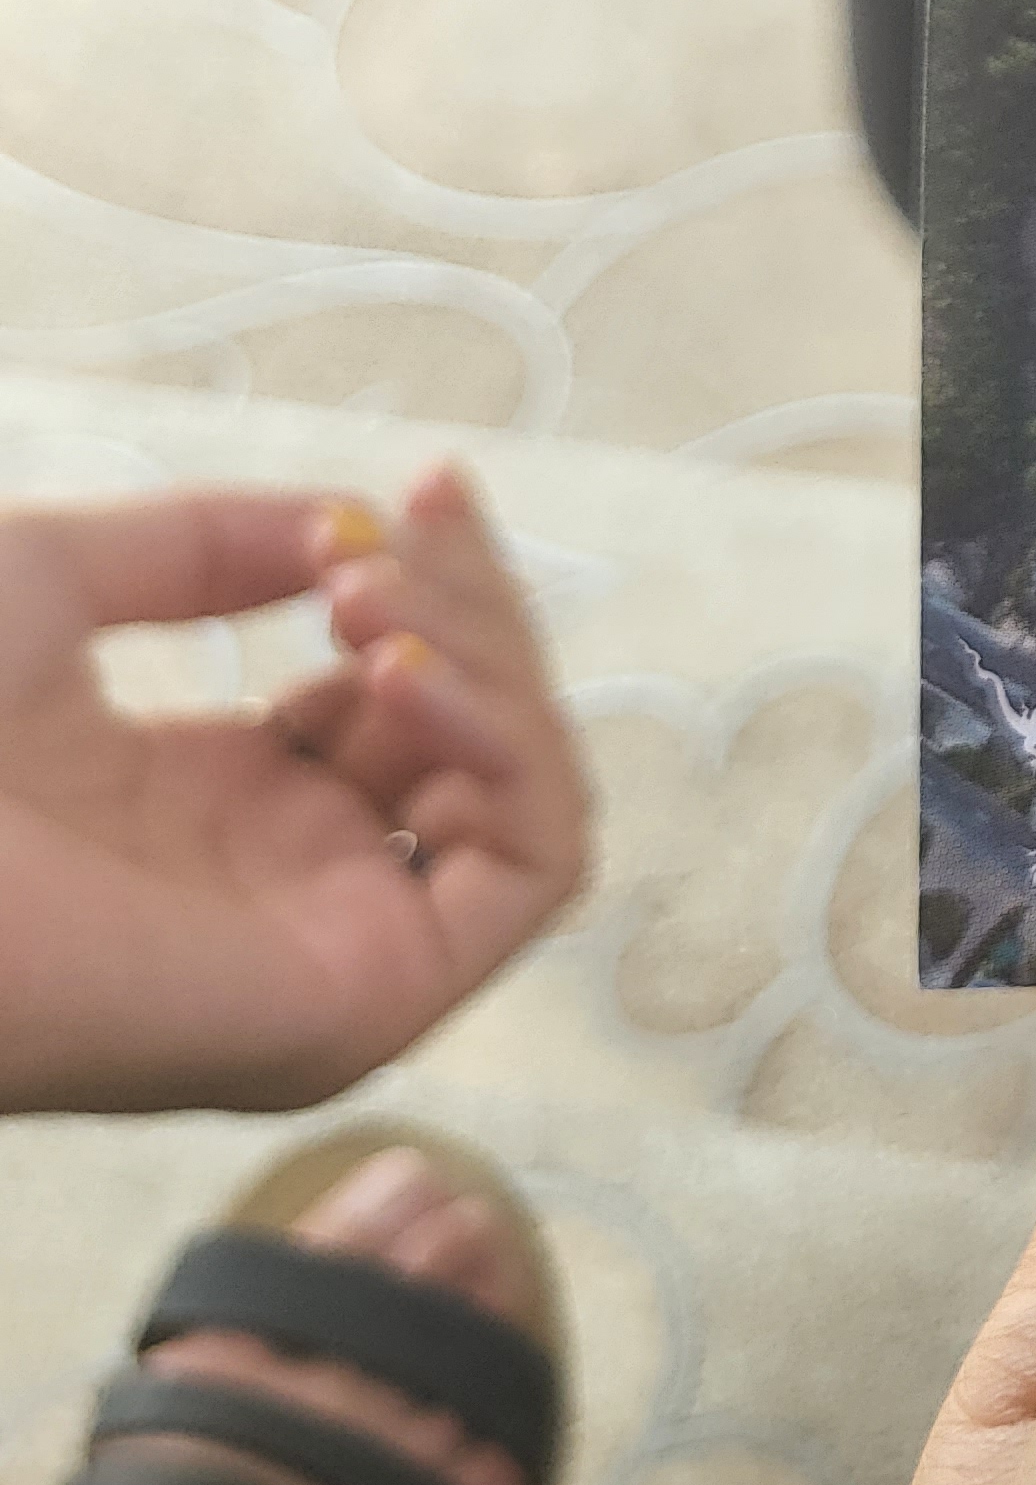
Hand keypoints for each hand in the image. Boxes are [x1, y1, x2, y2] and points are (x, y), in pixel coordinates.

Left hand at [0, 469, 590, 1114]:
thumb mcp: (56, 583)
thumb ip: (206, 545)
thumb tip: (352, 526)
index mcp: (219, 812)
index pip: (405, 702)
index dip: (435, 585)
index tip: (423, 485)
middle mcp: (293, 888)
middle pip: (482, 744)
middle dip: (471, 612)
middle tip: (380, 548)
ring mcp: (333, 952)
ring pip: (524, 803)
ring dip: (494, 676)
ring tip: (372, 612)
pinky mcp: (364, 1000)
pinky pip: (529, 875)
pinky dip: (513, 759)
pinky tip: (405, 681)